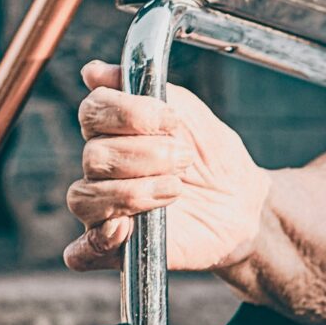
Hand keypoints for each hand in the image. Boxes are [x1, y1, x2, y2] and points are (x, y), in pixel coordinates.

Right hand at [64, 62, 271, 273]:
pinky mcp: (118, 248)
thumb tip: (92, 72)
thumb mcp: (186, 111)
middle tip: (183, 160)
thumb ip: (140, 87)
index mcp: (111, 131)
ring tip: (175, 190)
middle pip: (94, 156)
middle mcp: (101, 169)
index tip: (172, 120)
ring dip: (133, 192)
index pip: (92, 112)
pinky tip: (120, 231)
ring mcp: (106, 208)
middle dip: (145, 156)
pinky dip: (92, 244)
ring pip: (85, 197)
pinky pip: (82, 252)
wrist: (243, 202)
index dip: (131, 115)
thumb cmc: (210, 155)